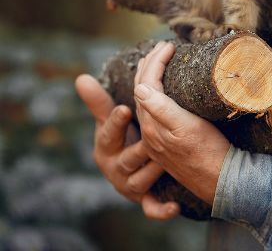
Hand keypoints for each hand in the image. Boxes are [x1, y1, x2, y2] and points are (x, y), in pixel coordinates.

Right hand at [74, 74, 179, 219]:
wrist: (129, 170)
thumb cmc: (120, 139)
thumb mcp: (109, 122)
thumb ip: (99, 102)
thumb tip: (80, 78)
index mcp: (105, 147)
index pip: (108, 134)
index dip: (115, 124)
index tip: (124, 109)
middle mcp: (115, 168)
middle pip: (127, 158)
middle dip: (139, 148)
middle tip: (151, 139)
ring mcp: (129, 185)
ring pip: (141, 180)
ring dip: (152, 172)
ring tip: (165, 162)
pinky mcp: (144, 200)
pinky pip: (152, 208)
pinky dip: (161, 210)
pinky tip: (175, 207)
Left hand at [133, 41, 230, 204]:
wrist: (222, 180)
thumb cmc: (208, 153)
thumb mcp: (187, 128)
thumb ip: (161, 109)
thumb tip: (140, 88)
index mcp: (153, 125)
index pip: (146, 84)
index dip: (155, 62)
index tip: (168, 45)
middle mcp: (151, 131)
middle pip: (142, 91)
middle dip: (149, 65)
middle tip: (161, 47)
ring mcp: (158, 139)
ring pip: (147, 101)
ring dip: (151, 78)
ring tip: (159, 62)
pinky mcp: (168, 143)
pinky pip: (155, 111)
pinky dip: (156, 93)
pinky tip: (164, 91)